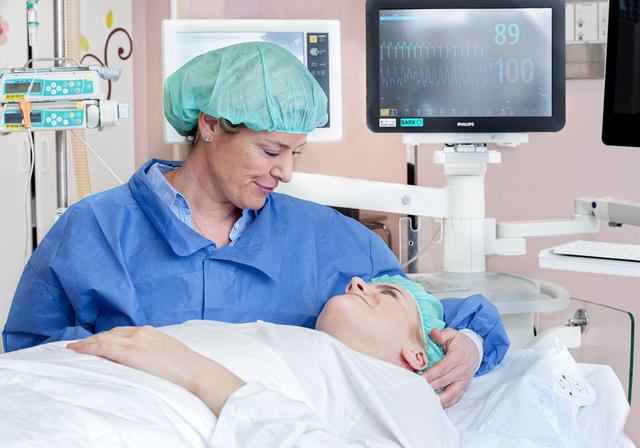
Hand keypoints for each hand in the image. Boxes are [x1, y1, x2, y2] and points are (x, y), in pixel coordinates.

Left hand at [67, 326, 244, 414]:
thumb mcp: (169, 353)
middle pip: (111, 333)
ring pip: (103, 338)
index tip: (97, 340)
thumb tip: (148, 360)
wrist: (195, 372)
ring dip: (87, 343)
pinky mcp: (130, 353)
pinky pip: (102, 348)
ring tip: (75, 348)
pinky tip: (77, 351)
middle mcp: (141, 332)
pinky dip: (87, 348)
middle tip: (80, 345)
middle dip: (94, 338)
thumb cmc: (187, 368)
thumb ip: (155, 352)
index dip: (107, 335)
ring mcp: (135, 341)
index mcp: (152, 332)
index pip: (123, 331)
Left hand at [421, 328, 478, 407]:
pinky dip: (446, 404)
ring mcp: (464, 381)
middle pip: (444, 382)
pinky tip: (435, 405)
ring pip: (451, 394)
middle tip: (417, 390)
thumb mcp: (452, 334)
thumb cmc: (460, 343)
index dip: (431, 375)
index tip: (420, 379)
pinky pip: (455, 399)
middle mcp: (462, 371)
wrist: (475, 351)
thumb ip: (441, 335)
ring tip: (425, 400)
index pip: (442, 368)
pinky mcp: (464, 388)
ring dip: (438, 398)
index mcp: (457, 357)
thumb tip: (433, 333)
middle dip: (430, 387)